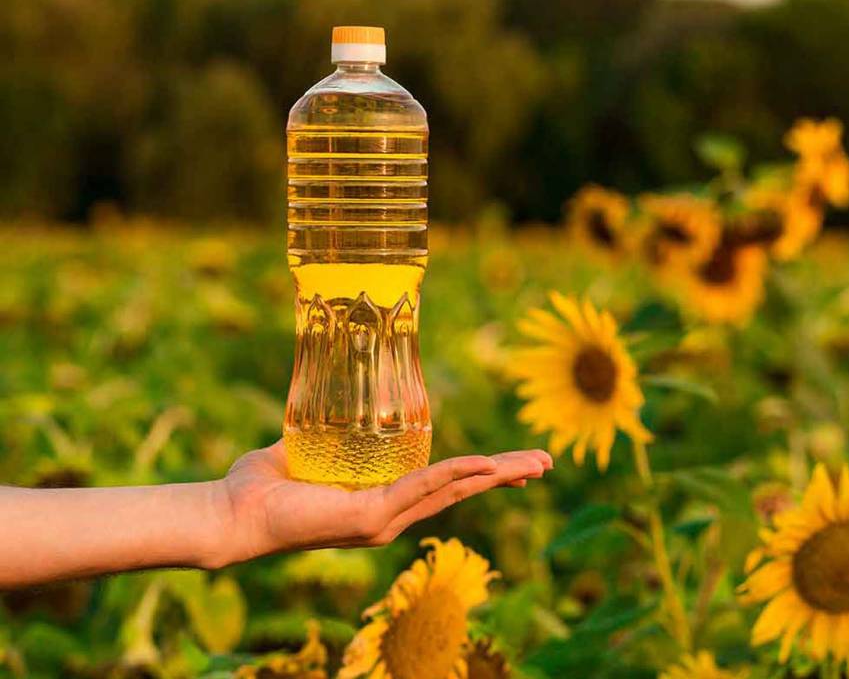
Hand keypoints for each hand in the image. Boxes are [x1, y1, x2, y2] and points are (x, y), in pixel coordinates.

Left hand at [215, 441, 551, 564]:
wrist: (234, 512)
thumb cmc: (262, 486)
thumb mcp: (305, 449)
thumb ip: (325, 433)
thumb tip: (328, 398)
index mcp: (381, 500)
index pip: (442, 485)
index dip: (480, 474)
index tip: (512, 464)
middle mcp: (390, 515)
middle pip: (461, 491)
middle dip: (505, 477)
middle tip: (544, 463)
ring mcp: (384, 519)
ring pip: (453, 490)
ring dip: (494, 475)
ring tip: (533, 465)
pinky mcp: (371, 517)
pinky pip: (422, 488)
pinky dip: (454, 474)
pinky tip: (482, 465)